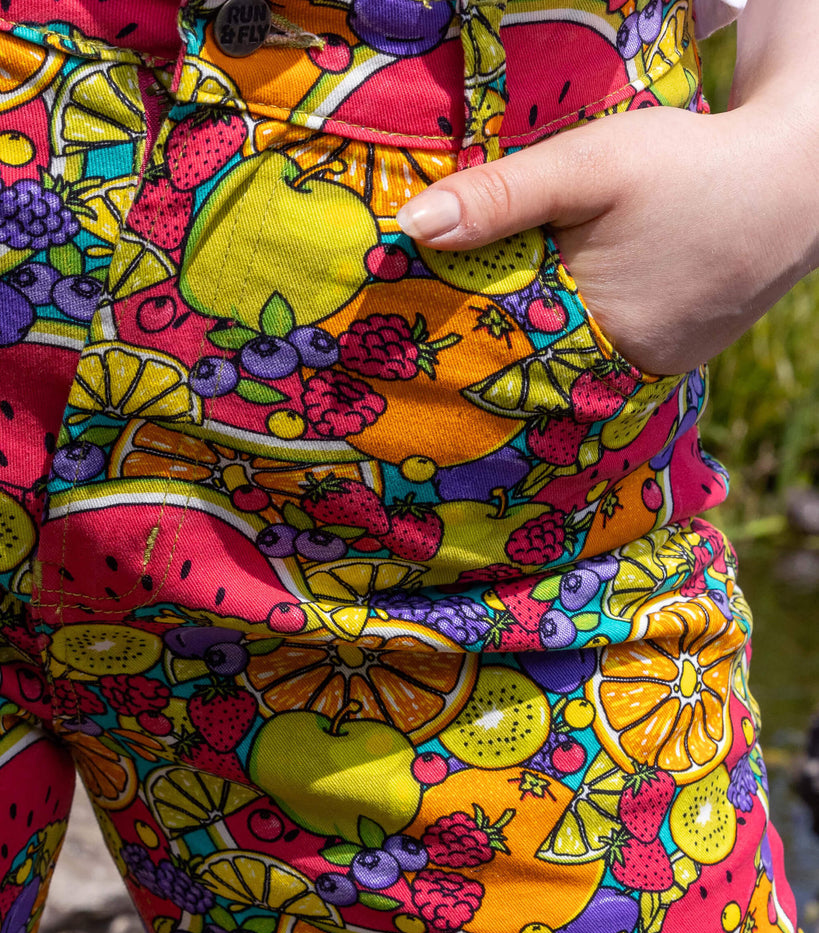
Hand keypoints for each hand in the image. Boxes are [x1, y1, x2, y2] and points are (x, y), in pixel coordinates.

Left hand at [396, 100, 816, 376]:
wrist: (795, 181)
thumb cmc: (687, 169)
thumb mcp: (587, 167)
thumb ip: (500, 197)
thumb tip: (410, 229)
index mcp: (596, 337)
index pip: (501, 358)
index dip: (457, 342)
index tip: (414, 335)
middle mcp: (626, 371)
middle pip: (536, 368)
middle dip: (493, 346)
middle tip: (439, 332)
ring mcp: (654, 369)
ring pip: (570, 363)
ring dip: (536, 341)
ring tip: (491, 320)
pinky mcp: (674, 355)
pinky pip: (606, 356)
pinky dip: (580, 334)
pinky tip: (563, 309)